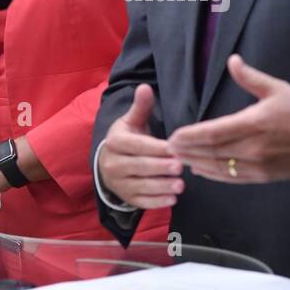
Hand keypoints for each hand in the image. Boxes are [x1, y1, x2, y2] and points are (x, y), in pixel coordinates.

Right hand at [98, 84, 183, 208]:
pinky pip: (142, 201)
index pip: (137, 145)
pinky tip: (172, 199)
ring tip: (180, 186)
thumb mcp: (131, 122)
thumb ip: (140, 107)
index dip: (156, 148)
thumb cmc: (127, 139)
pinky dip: (157, 202)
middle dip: (161, 168)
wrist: (109, 164)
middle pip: (140, 166)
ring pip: (142, 186)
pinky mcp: (127, 198)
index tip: (174, 148)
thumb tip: (145, 87)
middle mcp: (113, 164)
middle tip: (180, 167)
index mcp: (115, 142)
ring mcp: (119, 183)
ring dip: (162, 186)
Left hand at [167, 54, 289, 182]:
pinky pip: (232, 178)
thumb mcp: (277, 88)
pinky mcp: (264, 177)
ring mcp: (258, 165)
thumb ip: (250, 77)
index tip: (174, 135)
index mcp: (254, 123)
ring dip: (196, 164)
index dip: (190, 136)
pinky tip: (200, 170)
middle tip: (168, 148)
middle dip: (187, 150)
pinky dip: (213, 175)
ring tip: (178, 159)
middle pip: (211, 152)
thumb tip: (232, 60)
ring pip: (219, 168)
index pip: (213, 133)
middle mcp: (254, 148)